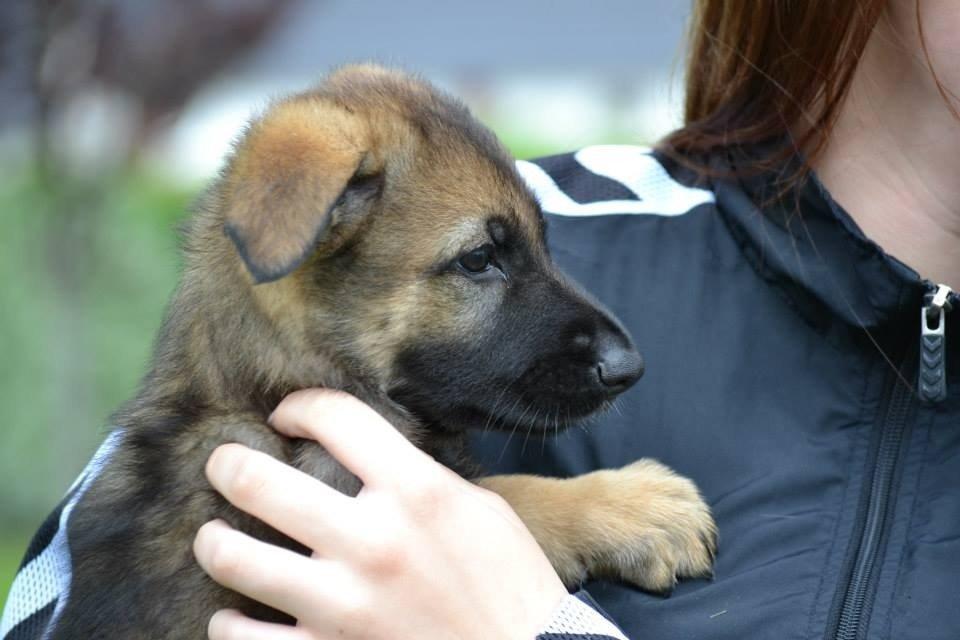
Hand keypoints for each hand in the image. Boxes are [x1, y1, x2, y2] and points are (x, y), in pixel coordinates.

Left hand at [193, 389, 566, 639]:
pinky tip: (235, 612)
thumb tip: (364, 456)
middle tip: (223, 465)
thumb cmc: (509, 579)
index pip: (334, 416)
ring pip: (234, 558)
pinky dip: (229, 623)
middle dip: (227, 465)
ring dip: (214, 542)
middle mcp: (373, 540)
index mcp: (416, 491)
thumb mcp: (477, 508)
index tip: (288, 415)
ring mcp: (345, 604)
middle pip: (258, 482)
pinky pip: (243, 638)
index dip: (298, 405)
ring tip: (215, 538)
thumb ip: (417, 477)